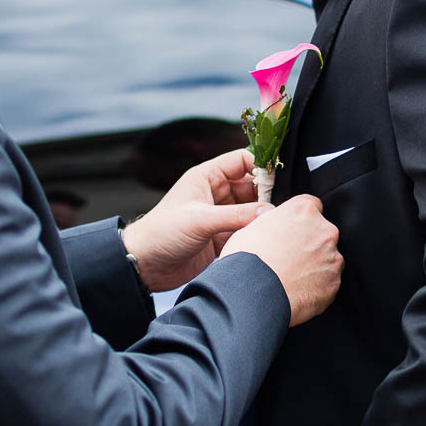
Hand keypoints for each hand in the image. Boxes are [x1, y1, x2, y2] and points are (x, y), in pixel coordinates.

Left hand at [121, 148, 265, 290]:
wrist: (145, 265)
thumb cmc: (160, 233)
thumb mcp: (200, 220)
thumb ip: (236, 216)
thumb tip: (268, 212)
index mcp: (206, 177)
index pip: (241, 160)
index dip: (261, 165)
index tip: (279, 176)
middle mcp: (215, 194)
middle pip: (251, 186)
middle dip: (267, 195)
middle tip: (281, 206)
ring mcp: (219, 216)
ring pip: (251, 210)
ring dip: (262, 216)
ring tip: (276, 224)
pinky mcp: (221, 237)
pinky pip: (246, 231)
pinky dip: (256, 234)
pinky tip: (266, 239)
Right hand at [221, 195, 341, 325]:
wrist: (254, 296)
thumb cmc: (247, 262)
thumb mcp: (250, 228)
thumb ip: (271, 220)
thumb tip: (273, 221)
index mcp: (304, 211)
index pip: (312, 205)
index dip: (300, 219)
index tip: (293, 229)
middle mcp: (324, 231)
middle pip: (322, 232)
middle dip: (309, 243)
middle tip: (288, 257)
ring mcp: (332, 257)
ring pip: (327, 258)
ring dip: (315, 264)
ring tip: (290, 276)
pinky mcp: (334, 283)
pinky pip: (328, 281)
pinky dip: (317, 285)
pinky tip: (297, 289)